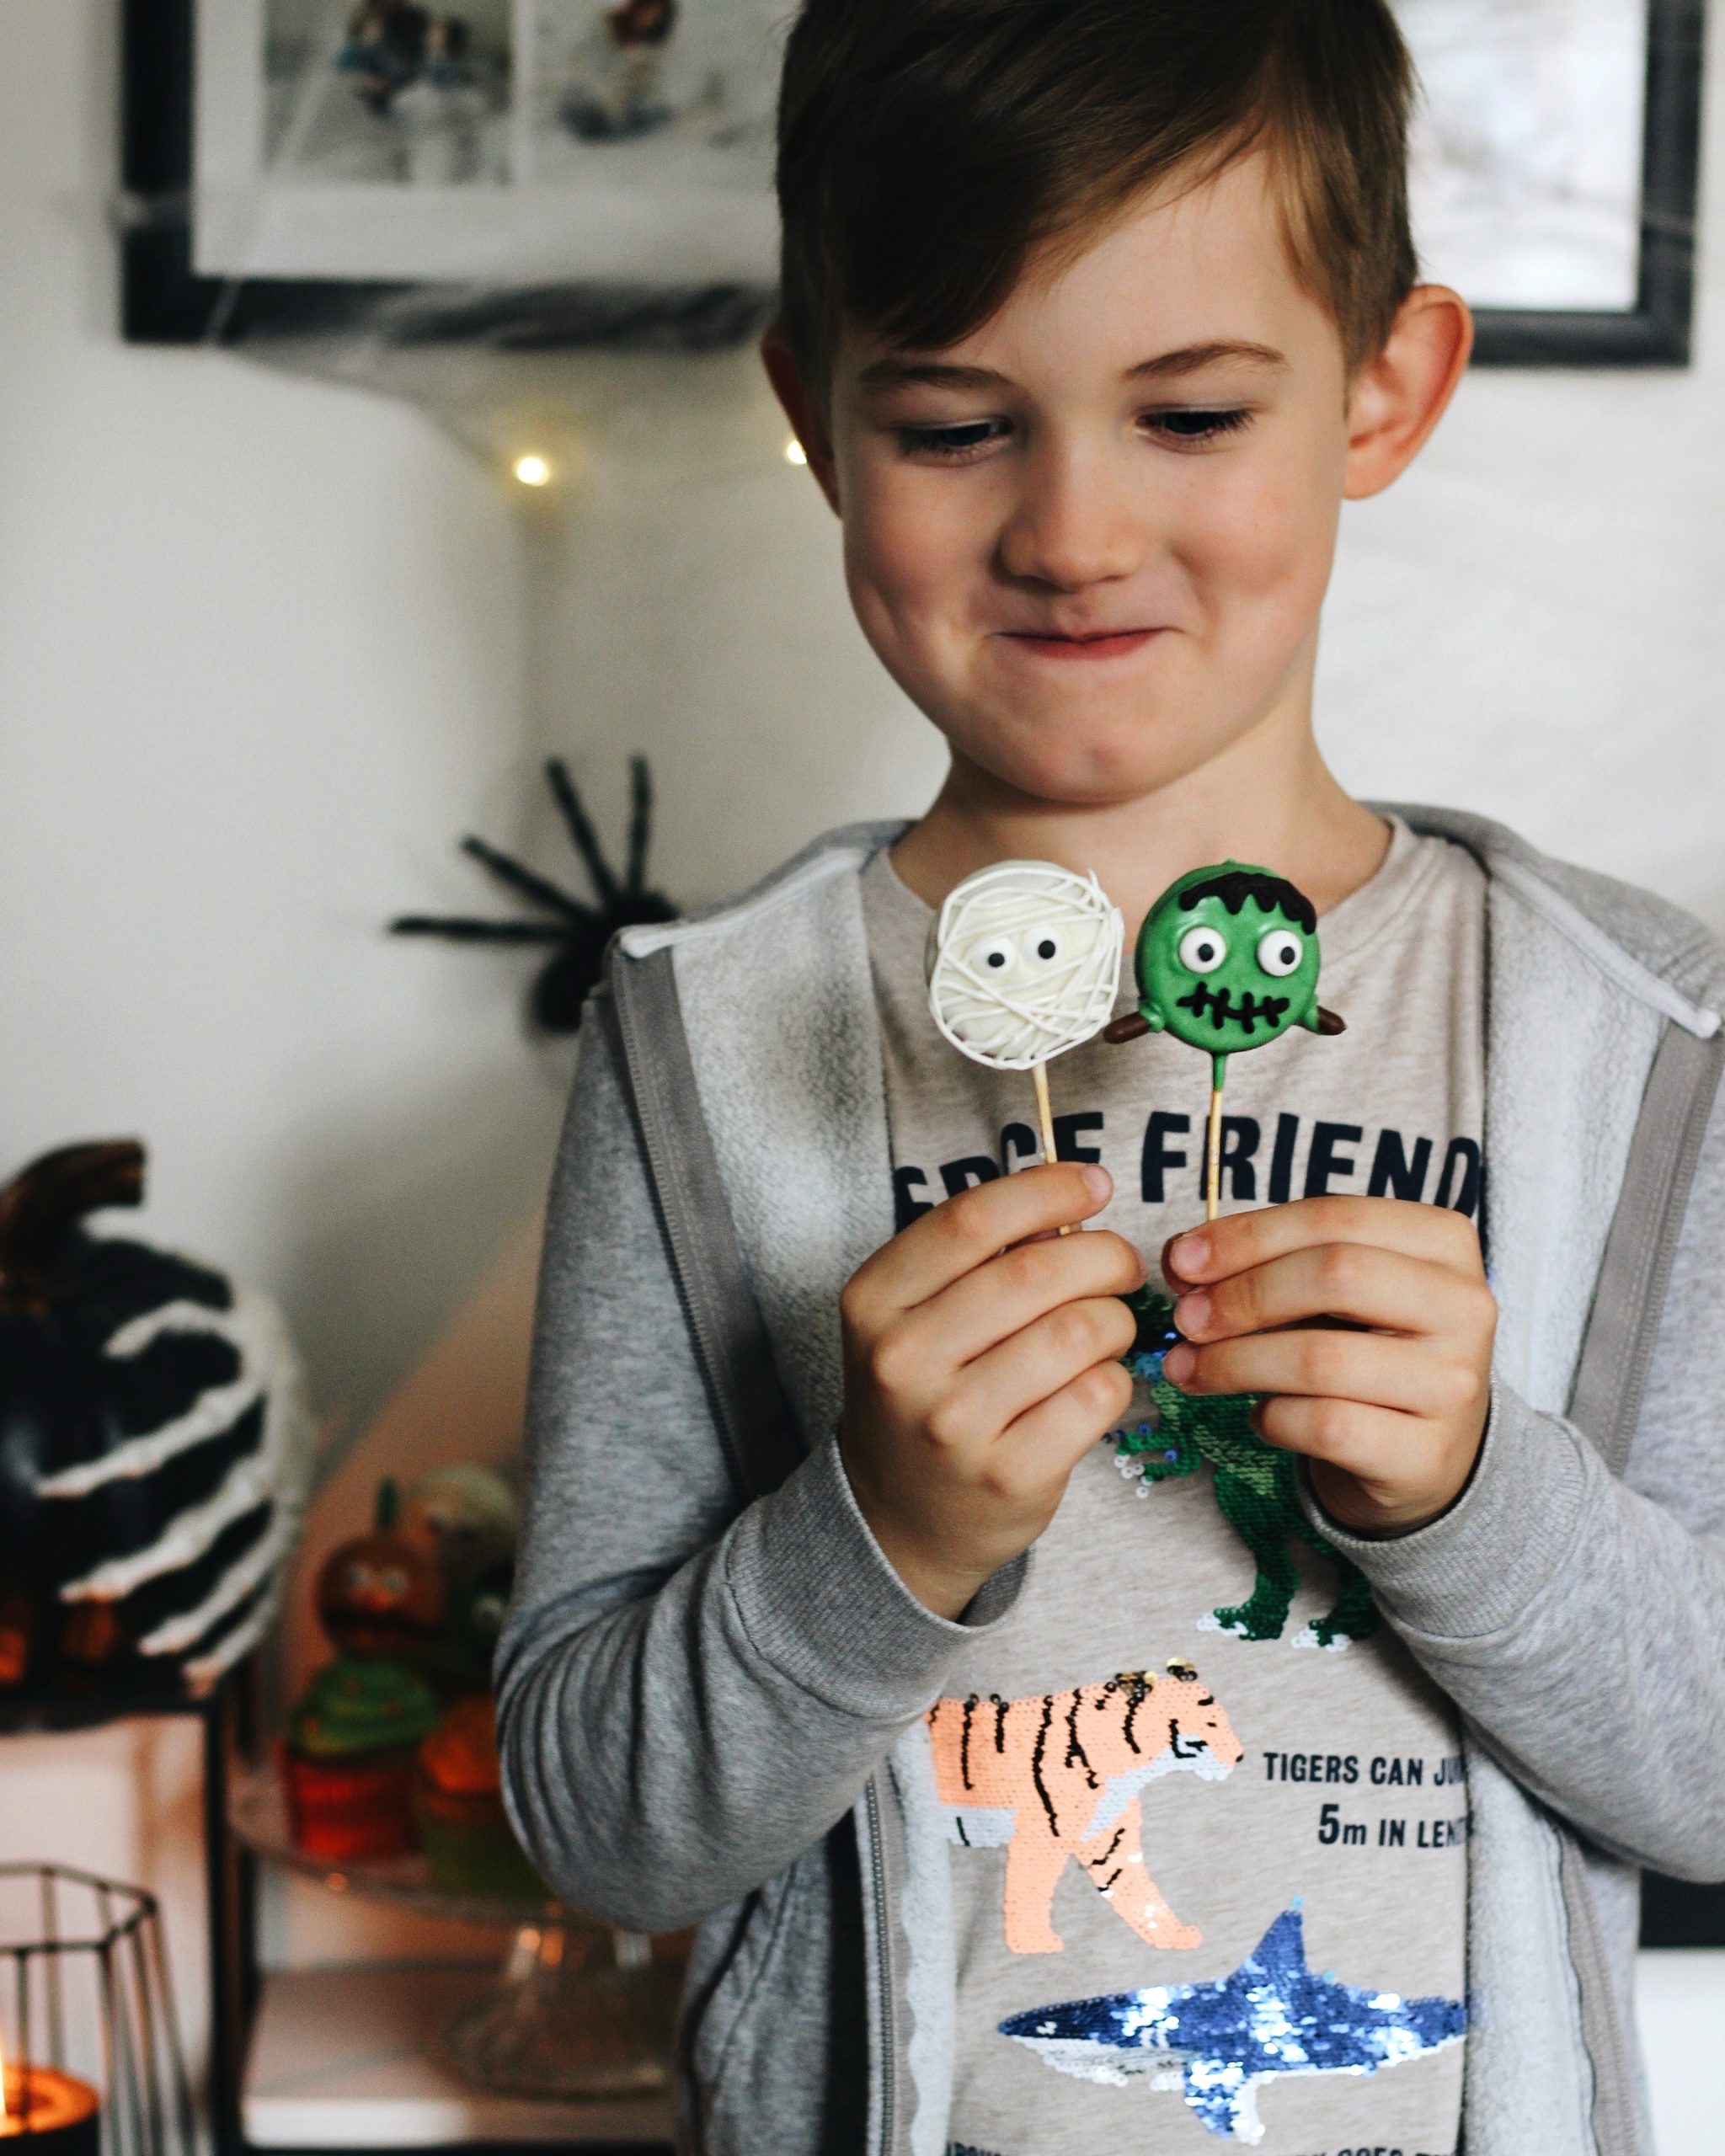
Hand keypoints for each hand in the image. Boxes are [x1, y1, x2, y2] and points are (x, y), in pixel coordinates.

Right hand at [839, 1164, 1143, 1618]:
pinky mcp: (1008, 1476)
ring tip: (1106, 1327)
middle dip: (1103, 1255)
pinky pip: (1097, 1395)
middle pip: (1034, 1272)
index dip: (1048, 1190)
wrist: (898, 1515)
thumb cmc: (923, 1393)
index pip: (970, 1220)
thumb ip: (980, 1256)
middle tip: (1120, 1266)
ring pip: (1078, 1331)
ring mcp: (954, 1425)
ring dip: (1115, 1319)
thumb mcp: (915, 1314)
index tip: (1093, 1185)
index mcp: (874, 1301)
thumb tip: (1074, 1202)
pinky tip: (1094, 1381)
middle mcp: (904, 1361)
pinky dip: (1114, 1378)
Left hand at [1160, 1197, 1495, 1535]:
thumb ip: (1268, 1262)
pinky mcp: (1426, 1453)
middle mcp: (1465, 1306)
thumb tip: (1183, 1259)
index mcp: (1444, 1241)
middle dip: (1242, 1295)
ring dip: (1234, 1362)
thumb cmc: (1367, 1349)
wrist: (1425, 1452)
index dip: (1248, 1236)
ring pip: (1320, 1358)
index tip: (1182, 1260)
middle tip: (1187, 1318)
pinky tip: (1259, 1415)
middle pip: (1335, 1276)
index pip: (1335, 1217)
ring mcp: (1453, 1384)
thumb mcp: (1332, 1291)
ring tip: (1189, 1368)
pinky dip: (1272, 1417)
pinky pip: (1324, 1426)